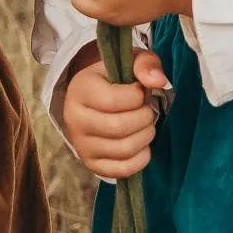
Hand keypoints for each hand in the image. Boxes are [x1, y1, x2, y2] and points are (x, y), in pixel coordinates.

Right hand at [61, 48, 169, 180]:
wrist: (94, 100)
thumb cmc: (116, 79)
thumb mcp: (130, 62)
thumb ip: (145, 64)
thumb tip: (158, 81)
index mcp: (80, 89)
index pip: (114, 100)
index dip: (138, 96)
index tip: (140, 91)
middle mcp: (74, 119)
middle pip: (119, 127)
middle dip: (144, 118)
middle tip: (147, 110)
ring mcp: (81, 145)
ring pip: (123, 149)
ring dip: (145, 137)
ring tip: (146, 125)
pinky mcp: (91, 164)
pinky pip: (122, 170)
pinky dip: (141, 159)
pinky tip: (143, 144)